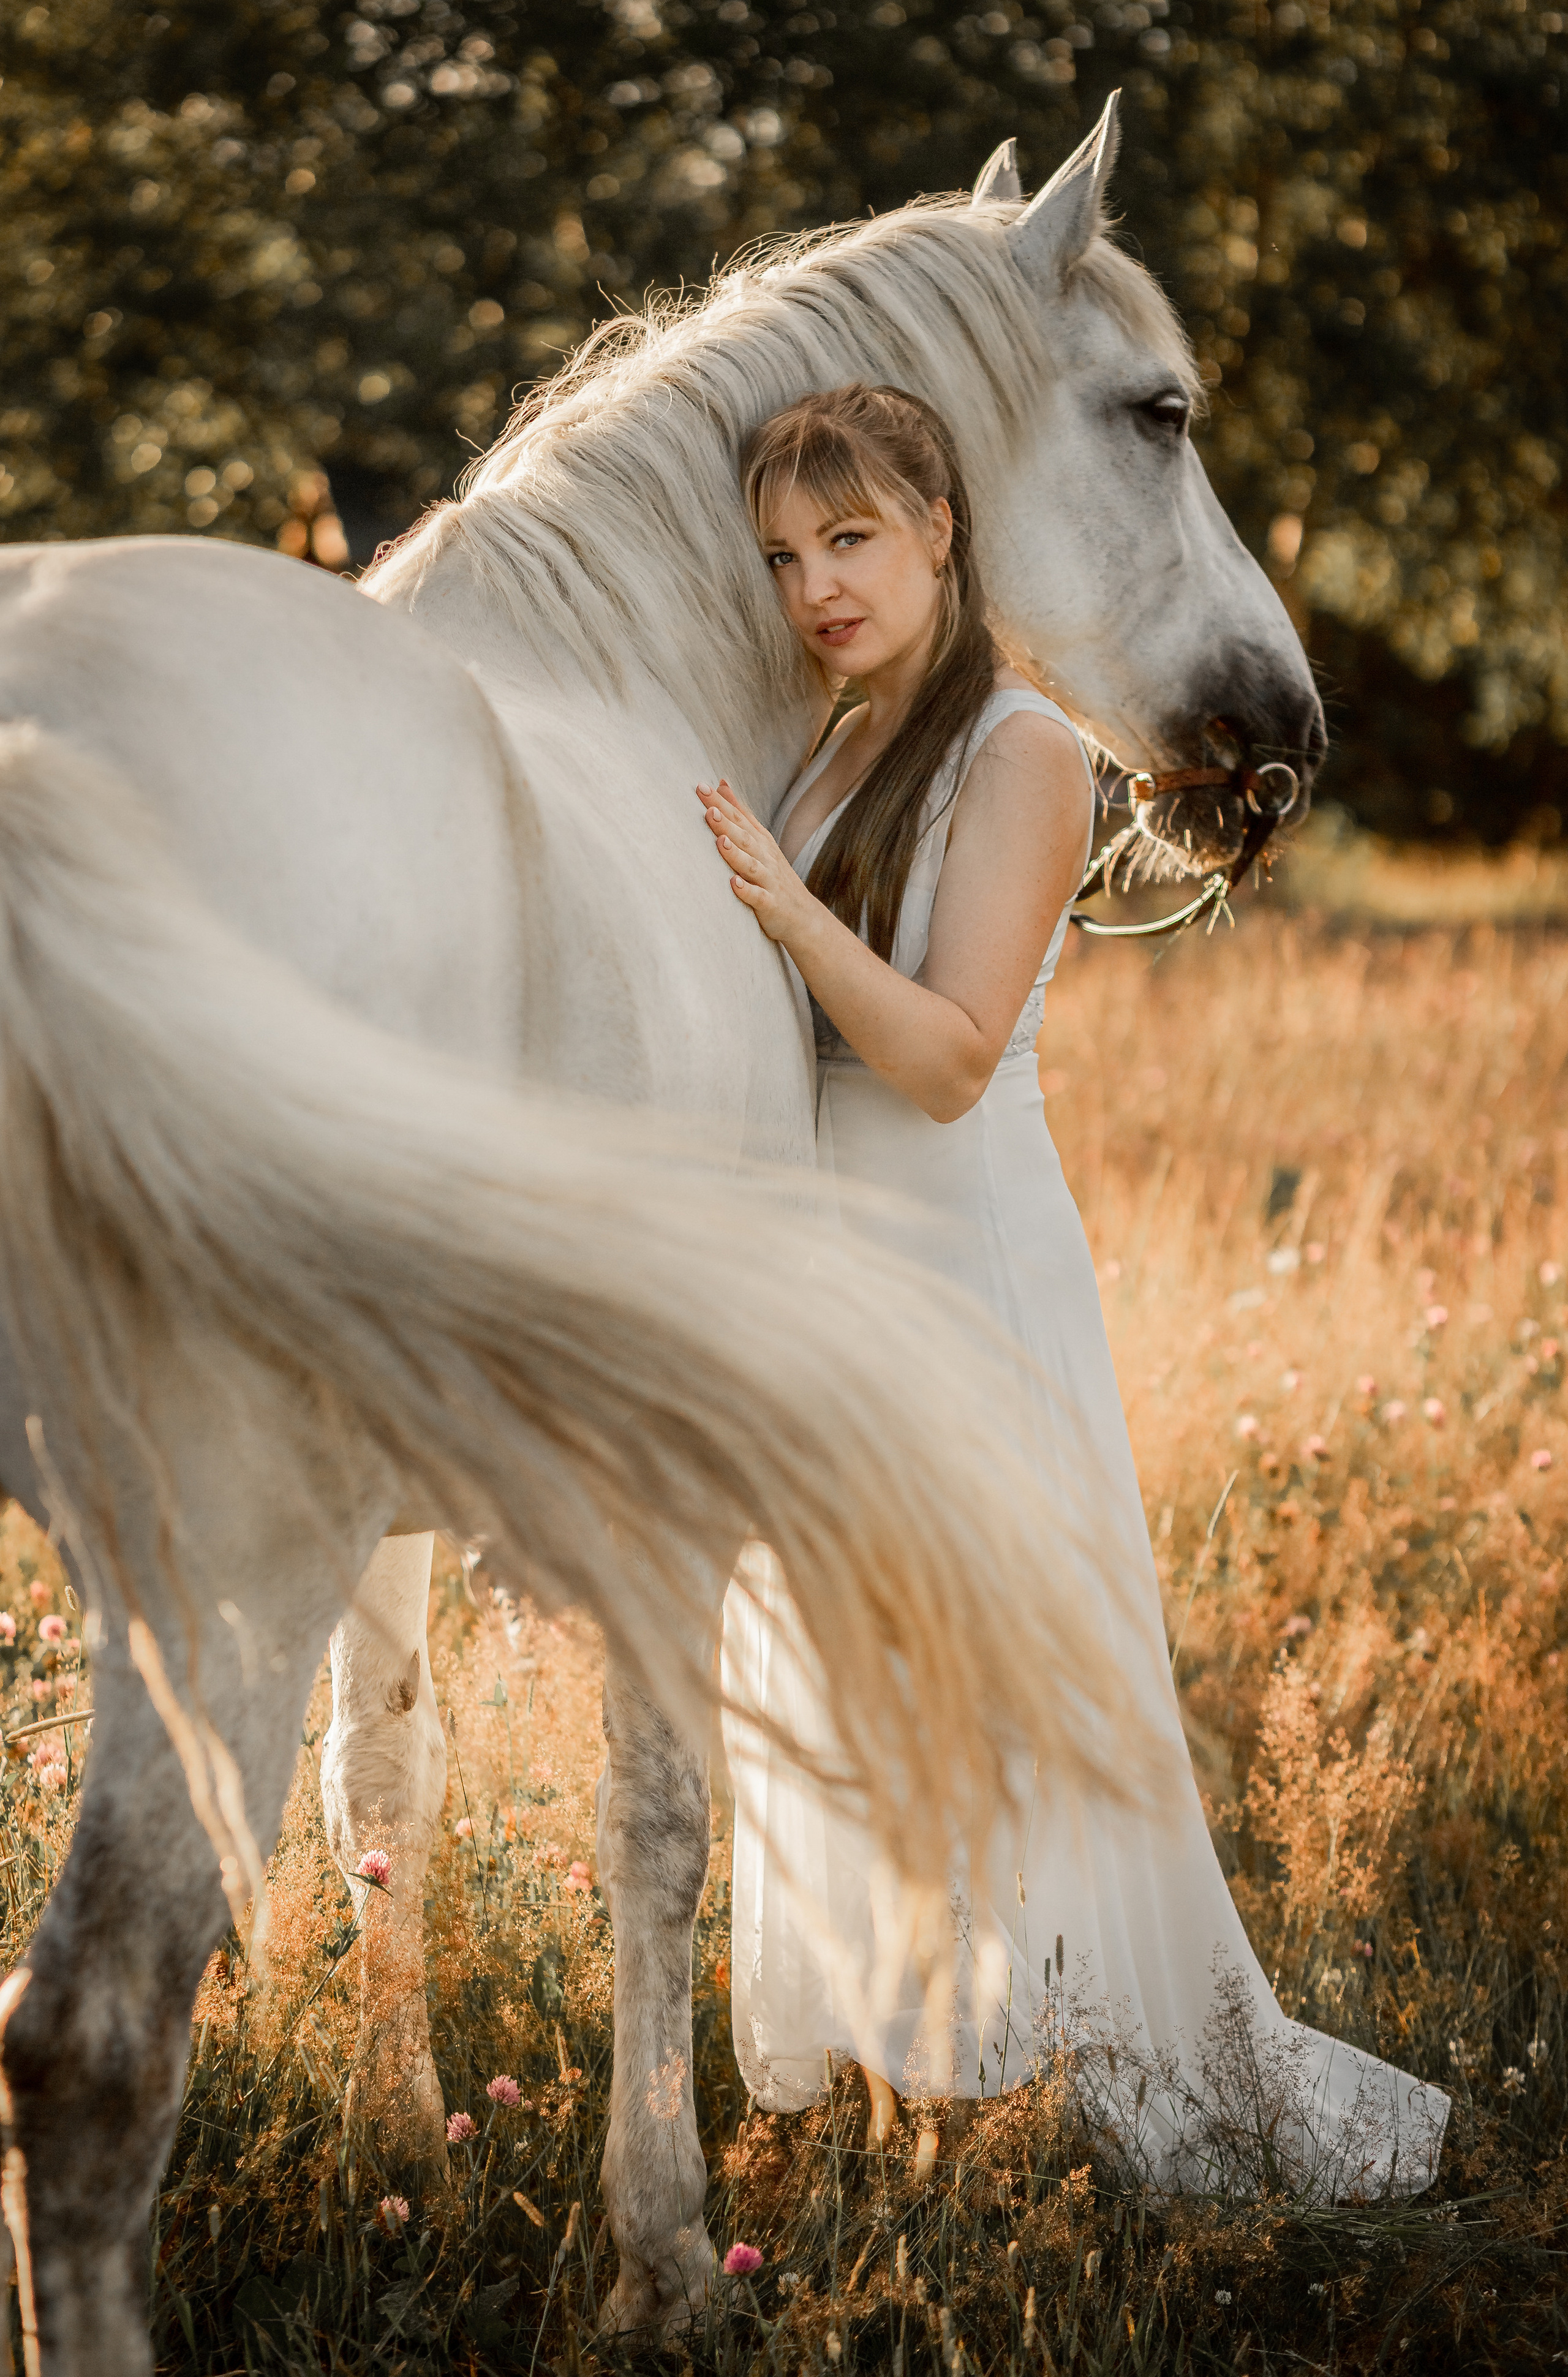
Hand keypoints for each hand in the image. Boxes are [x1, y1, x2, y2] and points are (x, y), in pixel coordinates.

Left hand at [695, 779, 815, 947]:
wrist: (804, 916)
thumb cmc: (774, 876)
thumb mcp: (759, 840)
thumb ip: (740, 813)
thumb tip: (721, 783)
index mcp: (760, 842)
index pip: (739, 818)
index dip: (722, 803)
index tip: (701, 787)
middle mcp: (765, 857)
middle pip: (744, 837)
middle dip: (726, 821)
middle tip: (708, 807)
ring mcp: (768, 880)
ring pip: (750, 865)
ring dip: (735, 853)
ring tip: (720, 840)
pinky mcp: (770, 904)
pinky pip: (758, 897)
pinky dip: (747, 891)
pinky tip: (734, 884)